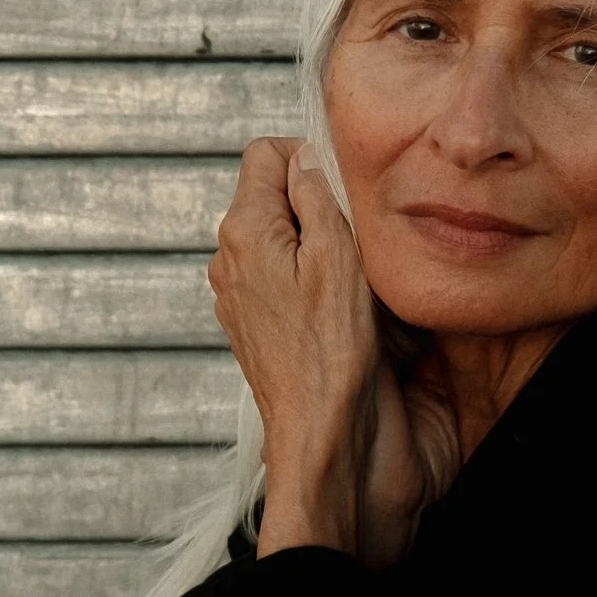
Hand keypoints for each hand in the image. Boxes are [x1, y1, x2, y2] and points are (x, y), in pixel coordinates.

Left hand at [206, 143, 454, 563]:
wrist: (325, 443)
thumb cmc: (333, 362)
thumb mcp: (339, 257)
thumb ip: (319, 196)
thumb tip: (310, 158)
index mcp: (245, 232)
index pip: (267, 153)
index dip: (311, 157)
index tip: (349, 188)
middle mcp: (233, 261)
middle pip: (278, 197)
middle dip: (323, 206)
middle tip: (362, 238)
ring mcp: (244, 297)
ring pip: (290, 240)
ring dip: (327, 250)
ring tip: (360, 283)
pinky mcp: (263, 328)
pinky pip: (295, 282)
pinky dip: (322, 286)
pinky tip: (351, 313)